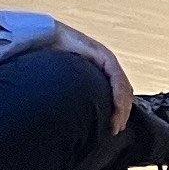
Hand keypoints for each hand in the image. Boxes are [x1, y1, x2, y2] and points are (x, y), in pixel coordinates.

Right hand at [58, 23, 134, 138]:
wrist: (45, 39)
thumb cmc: (50, 64)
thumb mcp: (64, 86)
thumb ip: (71, 99)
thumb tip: (65, 123)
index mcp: (99, 75)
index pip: (115, 97)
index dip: (117, 114)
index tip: (112, 130)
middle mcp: (106, 68)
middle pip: (123, 94)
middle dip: (121, 114)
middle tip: (114, 130)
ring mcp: (107, 60)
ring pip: (123, 88)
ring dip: (122, 108)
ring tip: (115, 124)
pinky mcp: (104, 56)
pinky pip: (117, 77)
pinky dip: (118, 94)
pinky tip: (116, 107)